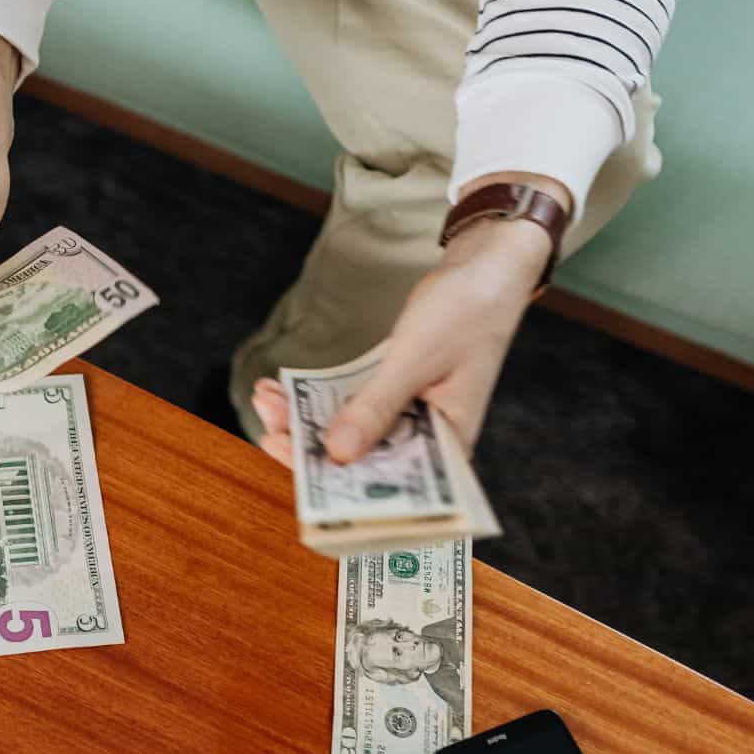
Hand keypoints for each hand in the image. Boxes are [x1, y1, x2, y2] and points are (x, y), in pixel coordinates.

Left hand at [252, 181, 559, 466]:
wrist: (487, 269)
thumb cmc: (468, 311)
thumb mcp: (416, 360)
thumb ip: (377, 407)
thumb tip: (338, 454)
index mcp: (450, 449)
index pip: (386, 484)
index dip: (334, 481)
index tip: (290, 459)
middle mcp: (428, 443)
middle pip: (360, 463)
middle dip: (309, 447)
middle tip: (267, 425)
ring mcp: (410, 420)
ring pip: (349, 434)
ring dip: (305, 420)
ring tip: (266, 399)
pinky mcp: (395, 397)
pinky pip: (351, 406)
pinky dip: (317, 399)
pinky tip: (281, 388)